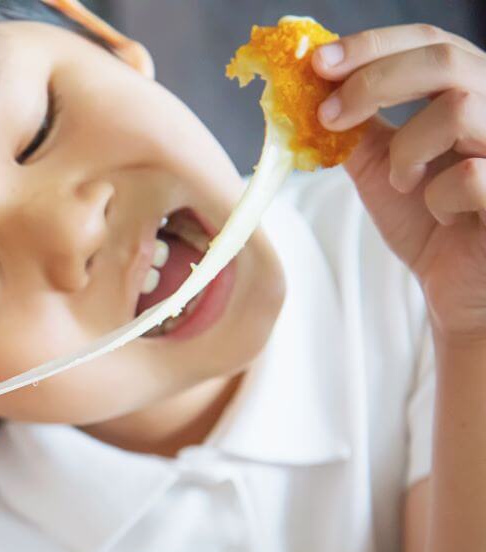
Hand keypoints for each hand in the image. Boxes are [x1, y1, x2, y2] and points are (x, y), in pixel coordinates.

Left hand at [312, 24, 485, 343]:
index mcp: (470, 91)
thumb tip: (305, 92)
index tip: (316, 63)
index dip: (371, 46)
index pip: (429, 42)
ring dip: (408, 149)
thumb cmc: (428, 221)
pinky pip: (471, 176)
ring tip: (402, 183)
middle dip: (373, 82)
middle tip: (328, 116)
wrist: (455, 287)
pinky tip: (445, 217)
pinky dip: (438, 199)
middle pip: (444, 60)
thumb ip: (354, 128)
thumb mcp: (380, 166)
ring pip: (458, 111)